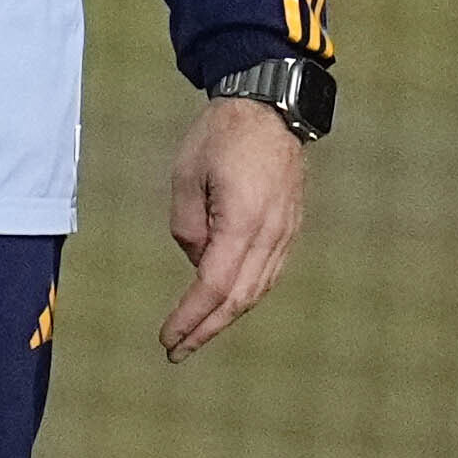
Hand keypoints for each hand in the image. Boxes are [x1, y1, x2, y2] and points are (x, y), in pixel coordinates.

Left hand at [159, 94, 308, 359]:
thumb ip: (186, 225)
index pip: (213, 286)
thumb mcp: (186, 175)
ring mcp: (285, 232)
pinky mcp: (290, 227)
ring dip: (226, 317)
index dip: (190, 317)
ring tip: (197, 335)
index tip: (168, 337)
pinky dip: (245, 296)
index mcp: (242, 221)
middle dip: (207, 329)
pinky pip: (268, 273)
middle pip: (238, 298)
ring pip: (257, 290)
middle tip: (177, 351)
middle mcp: (270, 234)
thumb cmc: (222, 135)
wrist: (270, 106)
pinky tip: (226, 305)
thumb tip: (196, 260)